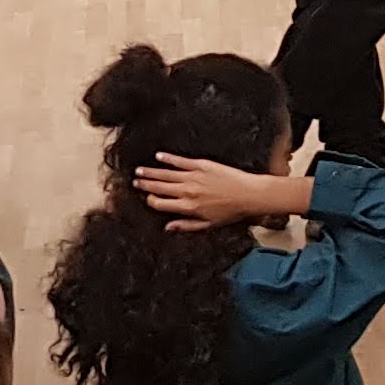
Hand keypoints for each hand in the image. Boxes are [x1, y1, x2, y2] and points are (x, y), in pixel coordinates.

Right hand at [134, 153, 311, 234]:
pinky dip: (168, 159)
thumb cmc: (231, 211)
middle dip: (145, 185)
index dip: (151, 201)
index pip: (161, 204)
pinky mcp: (201, 165)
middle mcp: (187, 192)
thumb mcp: (208, 224)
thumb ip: (186, 225)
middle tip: (135, 182)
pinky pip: (180, 161)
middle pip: (160, 187)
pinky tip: (159, 156)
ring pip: (166, 174)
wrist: (249, 194)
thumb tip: (168, 228)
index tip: (146, 198)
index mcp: (188, 208)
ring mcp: (193, 177)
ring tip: (139, 171)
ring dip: (151, 172)